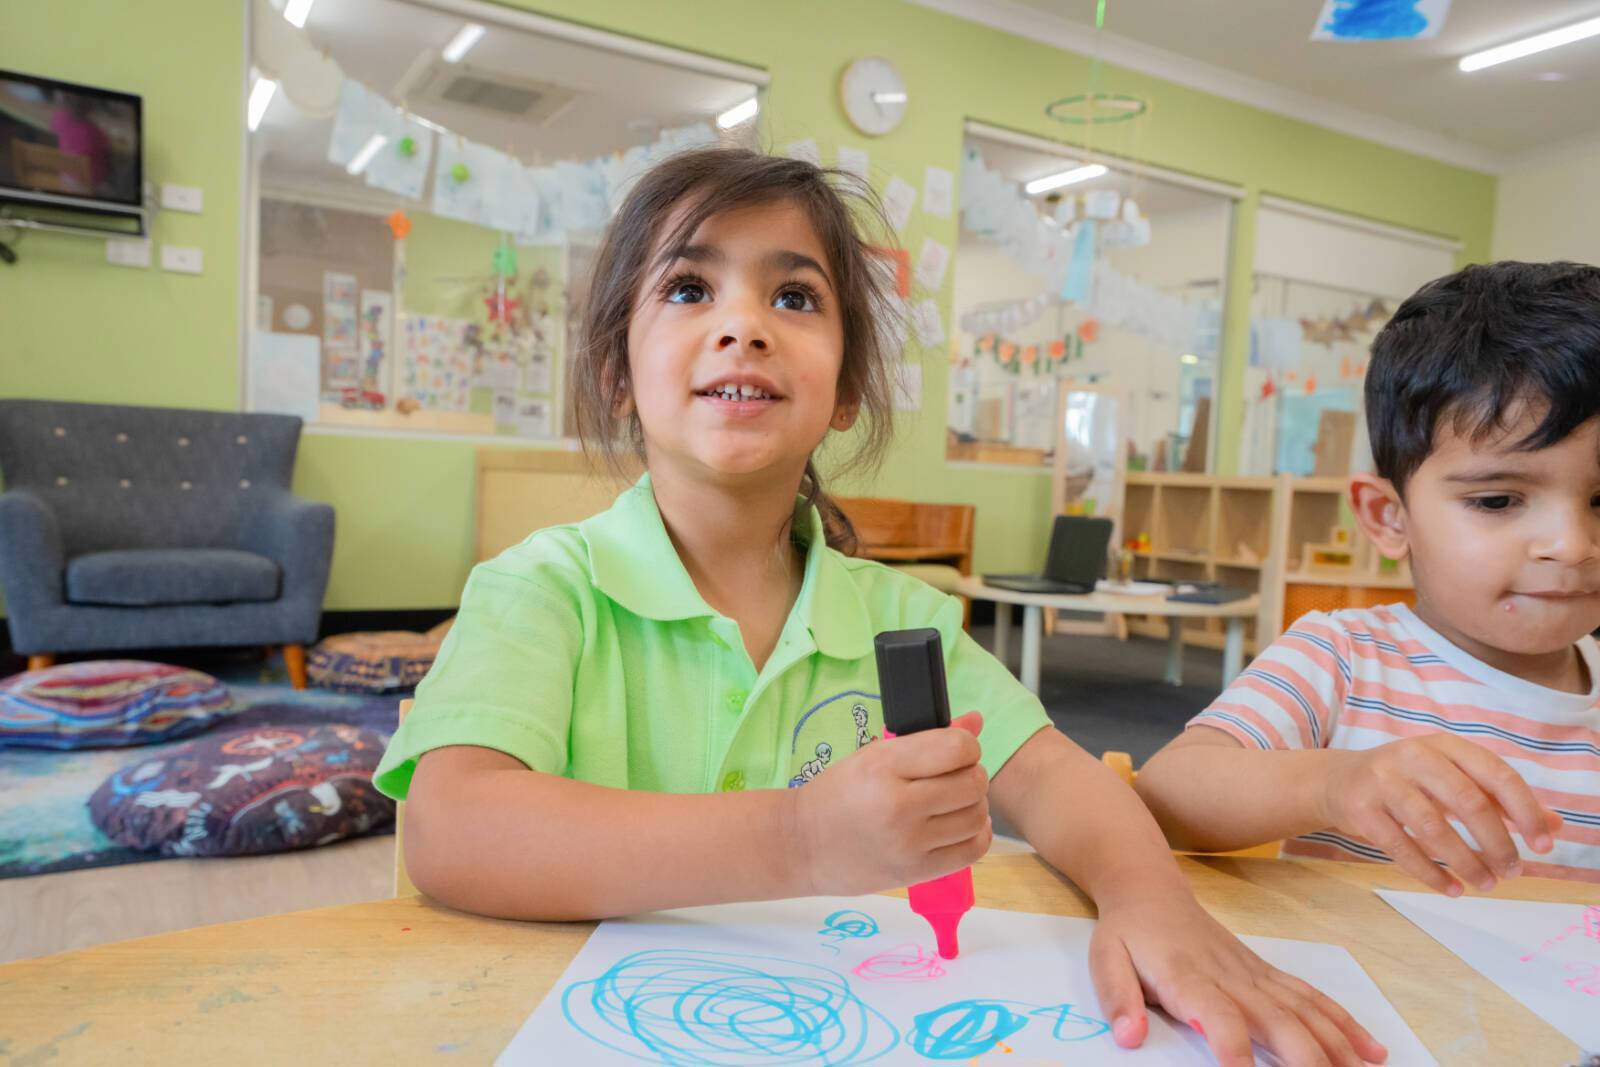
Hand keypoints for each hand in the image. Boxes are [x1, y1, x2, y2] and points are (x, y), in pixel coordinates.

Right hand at [790, 712, 989, 895]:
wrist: (802, 844)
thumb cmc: (838, 794)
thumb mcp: (873, 756)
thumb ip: (927, 739)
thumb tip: (976, 722)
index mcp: (883, 766)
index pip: (957, 748)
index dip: (967, 746)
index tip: (956, 751)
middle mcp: (899, 805)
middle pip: (972, 782)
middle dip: (972, 774)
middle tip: (955, 777)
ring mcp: (909, 842)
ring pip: (976, 816)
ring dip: (974, 805)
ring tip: (955, 803)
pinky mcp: (916, 871)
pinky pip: (972, 850)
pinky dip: (976, 834)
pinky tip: (960, 826)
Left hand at [1091, 890, 1388, 1066]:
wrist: (1150, 890)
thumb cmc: (1127, 931)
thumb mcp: (1104, 960)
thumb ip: (1117, 998)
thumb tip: (1127, 1037)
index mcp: (1187, 977)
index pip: (1216, 1015)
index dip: (1231, 1047)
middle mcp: (1229, 976)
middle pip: (1276, 1019)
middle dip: (1305, 1058)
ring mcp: (1254, 974)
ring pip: (1304, 1012)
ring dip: (1336, 1047)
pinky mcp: (1266, 973)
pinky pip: (1311, 997)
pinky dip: (1343, 1024)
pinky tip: (1370, 1051)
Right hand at [1319, 735, 1562, 895]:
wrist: (1337, 781)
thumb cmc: (1406, 781)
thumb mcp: (1451, 779)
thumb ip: (1500, 800)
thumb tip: (1555, 826)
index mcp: (1444, 745)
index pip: (1496, 774)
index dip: (1524, 811)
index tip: (1543, 845)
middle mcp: (1413, 756)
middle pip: (1468, 802)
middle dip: (1497, 843)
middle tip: (1513, 872)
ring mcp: (1383, 782)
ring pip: (1434, 829)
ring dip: (1467, 863)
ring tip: (1487, 884)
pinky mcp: (1361, 810)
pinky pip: (1402, 848)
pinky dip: (1431, 874)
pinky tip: (1452, 889)